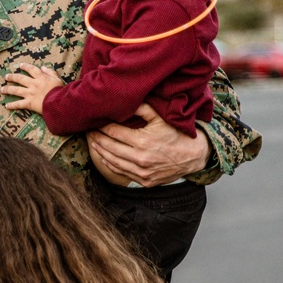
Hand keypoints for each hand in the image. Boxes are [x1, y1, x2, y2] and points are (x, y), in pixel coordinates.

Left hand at [1, 63, 63, 114]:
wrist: (59, 102)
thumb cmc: (60, 91)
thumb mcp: (57, 78)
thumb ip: (50, 72)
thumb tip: (43, 67)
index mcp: (41, 77)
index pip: (31, 69)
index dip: (25, 67)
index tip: (20, 65)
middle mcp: (33, 84)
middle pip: (20, 79)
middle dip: (12, 77)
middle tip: (6, 77)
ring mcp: (30, 94)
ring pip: (16, 90)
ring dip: (8, 89)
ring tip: (2, 89)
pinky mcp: (29, 103)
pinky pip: (18, 104)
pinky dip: (12, 105)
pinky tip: (6, 106)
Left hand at [87, 103, 209, 186]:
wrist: (194, 156)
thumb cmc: (176, 134)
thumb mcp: (161, 117)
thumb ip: (141, 108)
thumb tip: (123, 101)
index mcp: (142, 141)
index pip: (113, 132)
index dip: (101, 126)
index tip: (93, 122)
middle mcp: (140, 159)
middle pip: (109, 147)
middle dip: (96, 138)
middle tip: (88, 131)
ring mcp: (142, 172)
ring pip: (113, 162)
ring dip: (100, 151)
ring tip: (93, 142)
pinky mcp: (144, 181)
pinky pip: (122, 173)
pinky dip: (110, 164)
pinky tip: (104, 157)